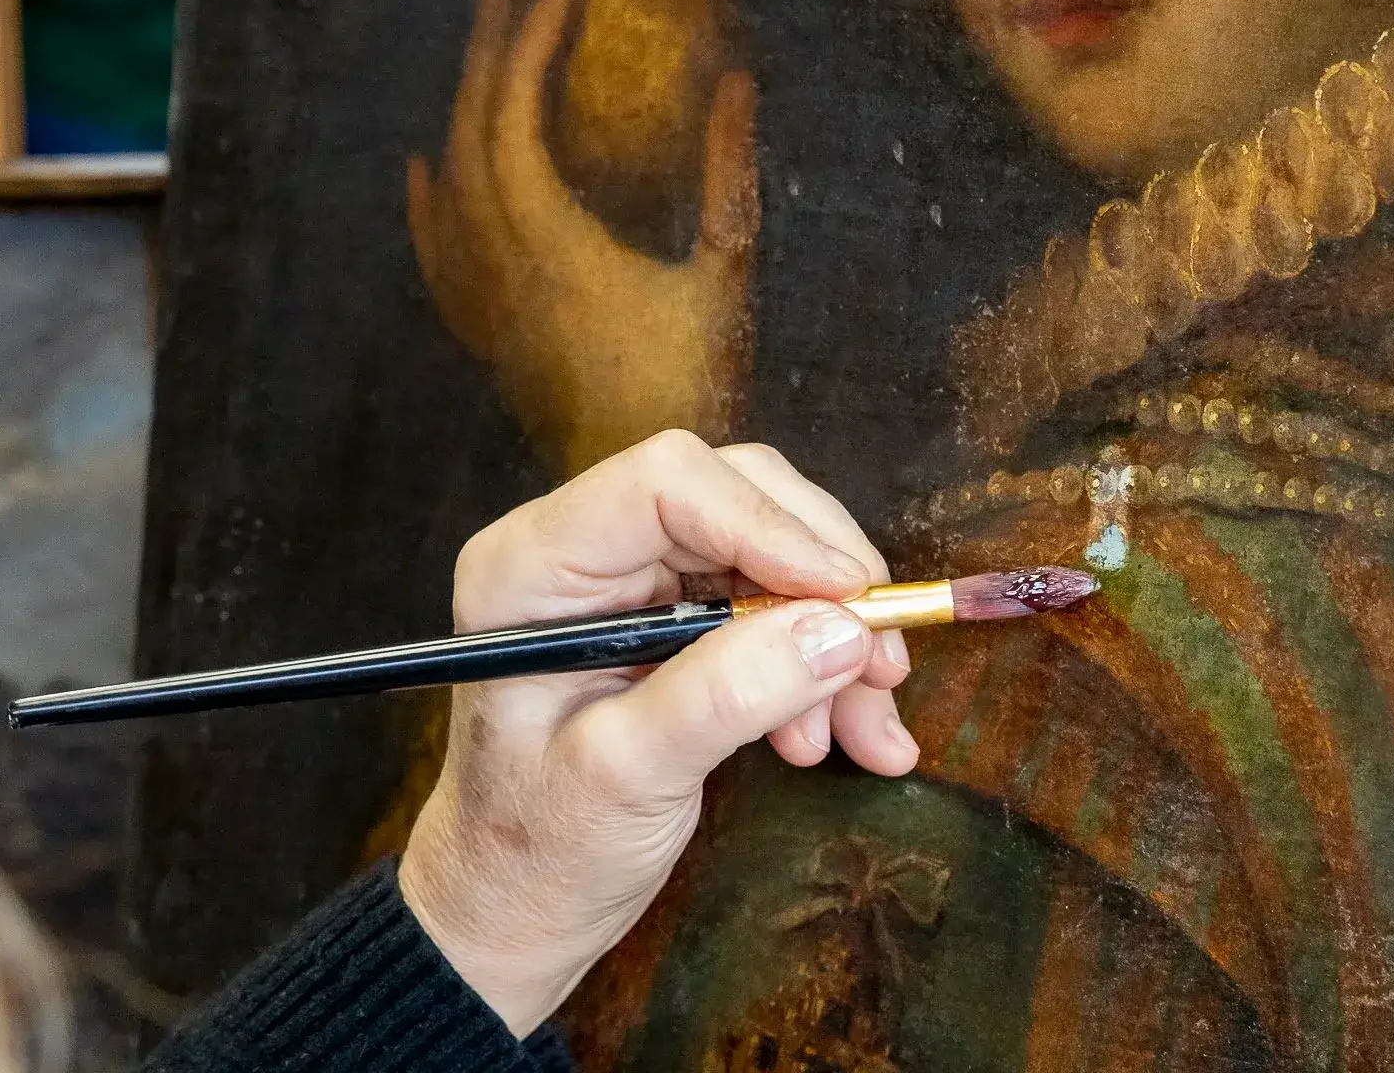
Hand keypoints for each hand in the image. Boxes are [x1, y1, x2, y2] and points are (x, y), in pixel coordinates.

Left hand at [396, 431, 919, 1037]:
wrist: (513, 910)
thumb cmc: (537, 848)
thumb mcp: (627, 777)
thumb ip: (725, 694)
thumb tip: (840, 629)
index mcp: (534, 564)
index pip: (666, 484)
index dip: (769, 524)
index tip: (847, 596)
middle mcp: (584, 549)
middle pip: (735, 498)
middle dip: (821, 578)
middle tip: (880, 659)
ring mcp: (634, 580)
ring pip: (770, 551)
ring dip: (833, 632)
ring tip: (867, 725)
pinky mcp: (676, 616)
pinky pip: (774, 605)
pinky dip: (822, 664)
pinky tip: (850, 734)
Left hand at [408, 0, 758, 476]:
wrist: (633, 495)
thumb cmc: (697, 390)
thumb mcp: (726, 276)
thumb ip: (727, 177)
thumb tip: (736, 78)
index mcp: (552, 241)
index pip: (517, 112)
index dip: (533, 37)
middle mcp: (499, 260)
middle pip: (470, 119)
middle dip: (489, 29)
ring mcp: (485, 296)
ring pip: (451, 171)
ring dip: (466, 89)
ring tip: (486, 25)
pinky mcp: (488, 329)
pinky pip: (439, 247)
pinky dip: (431, 195)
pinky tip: (423, 167)